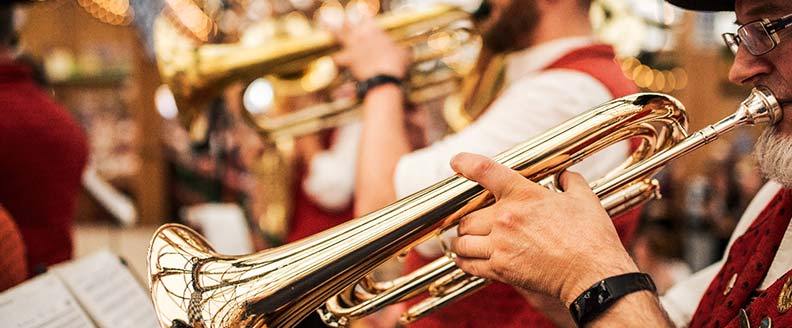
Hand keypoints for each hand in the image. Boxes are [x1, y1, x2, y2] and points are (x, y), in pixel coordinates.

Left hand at [332, 17, 411, 80]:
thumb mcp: (404, 54)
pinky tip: (331, 58)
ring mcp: (353, 46)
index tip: (362, 12)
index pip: (368, 18)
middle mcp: (362, 35)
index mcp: (376, 31)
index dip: (365, 15)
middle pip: (350, 24)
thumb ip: (401, 50)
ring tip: (325, 24)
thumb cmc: (397, 64)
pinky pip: (336, 57)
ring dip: (331, 29)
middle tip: (344, 19)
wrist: (385, 77)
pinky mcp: (348, 59)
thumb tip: (406, 51)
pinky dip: (334, 58)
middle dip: (347, 22)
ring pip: (339, 34)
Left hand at [449, 153, 638, 305]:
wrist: (592, 275)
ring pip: (463, 242)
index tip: (456, 162)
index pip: (485, 170)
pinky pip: (469, 265)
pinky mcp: (501, 270)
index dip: (465, 162)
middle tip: (472, 224)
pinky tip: (464, 261)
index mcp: (523, 194)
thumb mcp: (585, 199)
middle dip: (468, 221)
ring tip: (467, 243)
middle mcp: (505, 217)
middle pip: (467, 216)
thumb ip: (571, 182)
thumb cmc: (592, 237)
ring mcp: (500, 245)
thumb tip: (565, 176)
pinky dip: (464, 262)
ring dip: (463, 242)